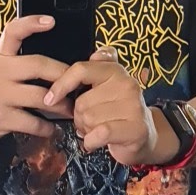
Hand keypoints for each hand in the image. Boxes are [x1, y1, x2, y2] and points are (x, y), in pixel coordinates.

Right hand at [0, 16, 66, 143]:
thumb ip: (19, 64)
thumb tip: (56, 66)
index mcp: (0, 57)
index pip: (12, 31)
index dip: (31, 23)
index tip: (51, 21)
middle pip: (37, 64)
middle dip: (62, 74)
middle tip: (77, 82)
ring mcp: (0, 95)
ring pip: (40, 96)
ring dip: (61, 105)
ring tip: (70, 108)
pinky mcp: (1, 118)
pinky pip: (33, 123)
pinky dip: (47, 128)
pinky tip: (52, 128)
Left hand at [44, 49, 174, 167]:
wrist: (145, 136)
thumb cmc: (118, 112)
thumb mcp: (108, 87)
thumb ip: (98, 69)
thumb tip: (97, 53)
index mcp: (116, 70)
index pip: (81, 69)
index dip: (62, 84)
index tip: (50, 98)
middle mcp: (127, 83)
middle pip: (82, 101)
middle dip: (79, 116)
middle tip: (90, 122)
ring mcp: (134, 105)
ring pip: (89, 118)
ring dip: (86, 130)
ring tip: (96, 130)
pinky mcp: (136, 128)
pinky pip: (99, 133)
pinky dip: (91, 141)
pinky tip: (94, 142)